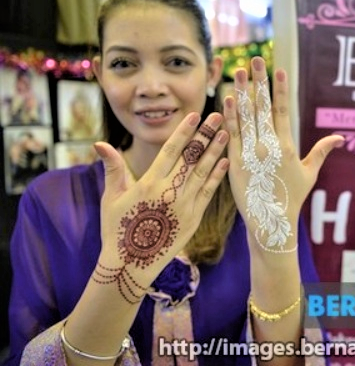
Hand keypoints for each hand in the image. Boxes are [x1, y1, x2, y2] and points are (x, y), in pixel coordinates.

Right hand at [92, 112, 228, 300]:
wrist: (131, 266)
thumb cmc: (117, 229)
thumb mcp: (111, 198)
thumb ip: (113, 168)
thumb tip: (100, 143)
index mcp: (149, 183)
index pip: (171, 150)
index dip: (185, 131)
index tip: (195, 115)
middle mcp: (170, 192)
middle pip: (192, 157)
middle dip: (206, 135)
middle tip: (219, 116)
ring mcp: (184, 206)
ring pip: (204, 173)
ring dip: (216, 151)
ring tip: (226, 134)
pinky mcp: (194, 219)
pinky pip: (208, 193)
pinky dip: (217, 177)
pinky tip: (225, 162)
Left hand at [224, 57, 342, 253]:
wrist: (271, 221)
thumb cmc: (292, 197)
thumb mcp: (309, 173)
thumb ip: (321, 152)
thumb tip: (341, 138)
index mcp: (287, 147)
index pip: (282, 111)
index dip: (279, 88)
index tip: (278, 68)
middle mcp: (268, 147)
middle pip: (262, 108)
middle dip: (259, 82)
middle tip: (255, 59)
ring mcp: (250, 153)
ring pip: (245, 117)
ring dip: (242, 92)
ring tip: (239, 71)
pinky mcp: (235, 162)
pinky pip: (232, 134)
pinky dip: (230, 116)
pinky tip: (229, 97)